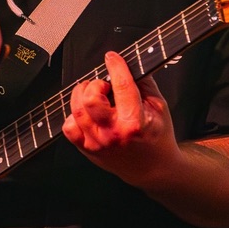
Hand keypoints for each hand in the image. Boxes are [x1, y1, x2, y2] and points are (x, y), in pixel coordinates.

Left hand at [62, 51, 179, 184]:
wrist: (153, 169)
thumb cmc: (157, 138)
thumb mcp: (159, 107)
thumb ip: (145, 83)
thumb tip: (130, 64)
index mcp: (135, 122)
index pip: (121, 85)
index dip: (115, 66)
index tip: (112, 58)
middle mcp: (113, 134)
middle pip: (90, 99)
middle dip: (96, 84)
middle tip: (104, 85)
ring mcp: (97, 143)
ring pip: (76, 110)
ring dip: (82, 95)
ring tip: (94, 94)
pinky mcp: (87, 149)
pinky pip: (68, 127)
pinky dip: (74, 115)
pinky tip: (87, 113)